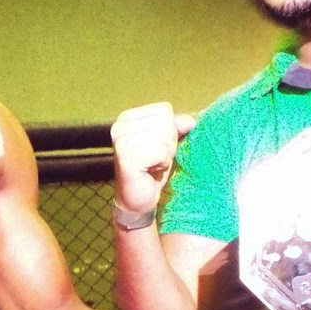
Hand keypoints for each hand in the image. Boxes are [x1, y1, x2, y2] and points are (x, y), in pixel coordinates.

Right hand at [109, 102, 195, 216]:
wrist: (137, 198)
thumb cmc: (151, 169)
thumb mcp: (166, 144)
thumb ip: (176, 128)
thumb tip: (190, 121)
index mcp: (127, 117)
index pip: (164, 110)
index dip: (169, 130)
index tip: (157, 147)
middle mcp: (120, 126)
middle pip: (165, 123)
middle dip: (168, 144)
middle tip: (155, 159)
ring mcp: (121, 141)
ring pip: (164, 137)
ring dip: (165, 155)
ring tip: (153, 165)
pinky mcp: (126, 158)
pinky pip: (160, 153)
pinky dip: (161, 164)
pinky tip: (150, 171)